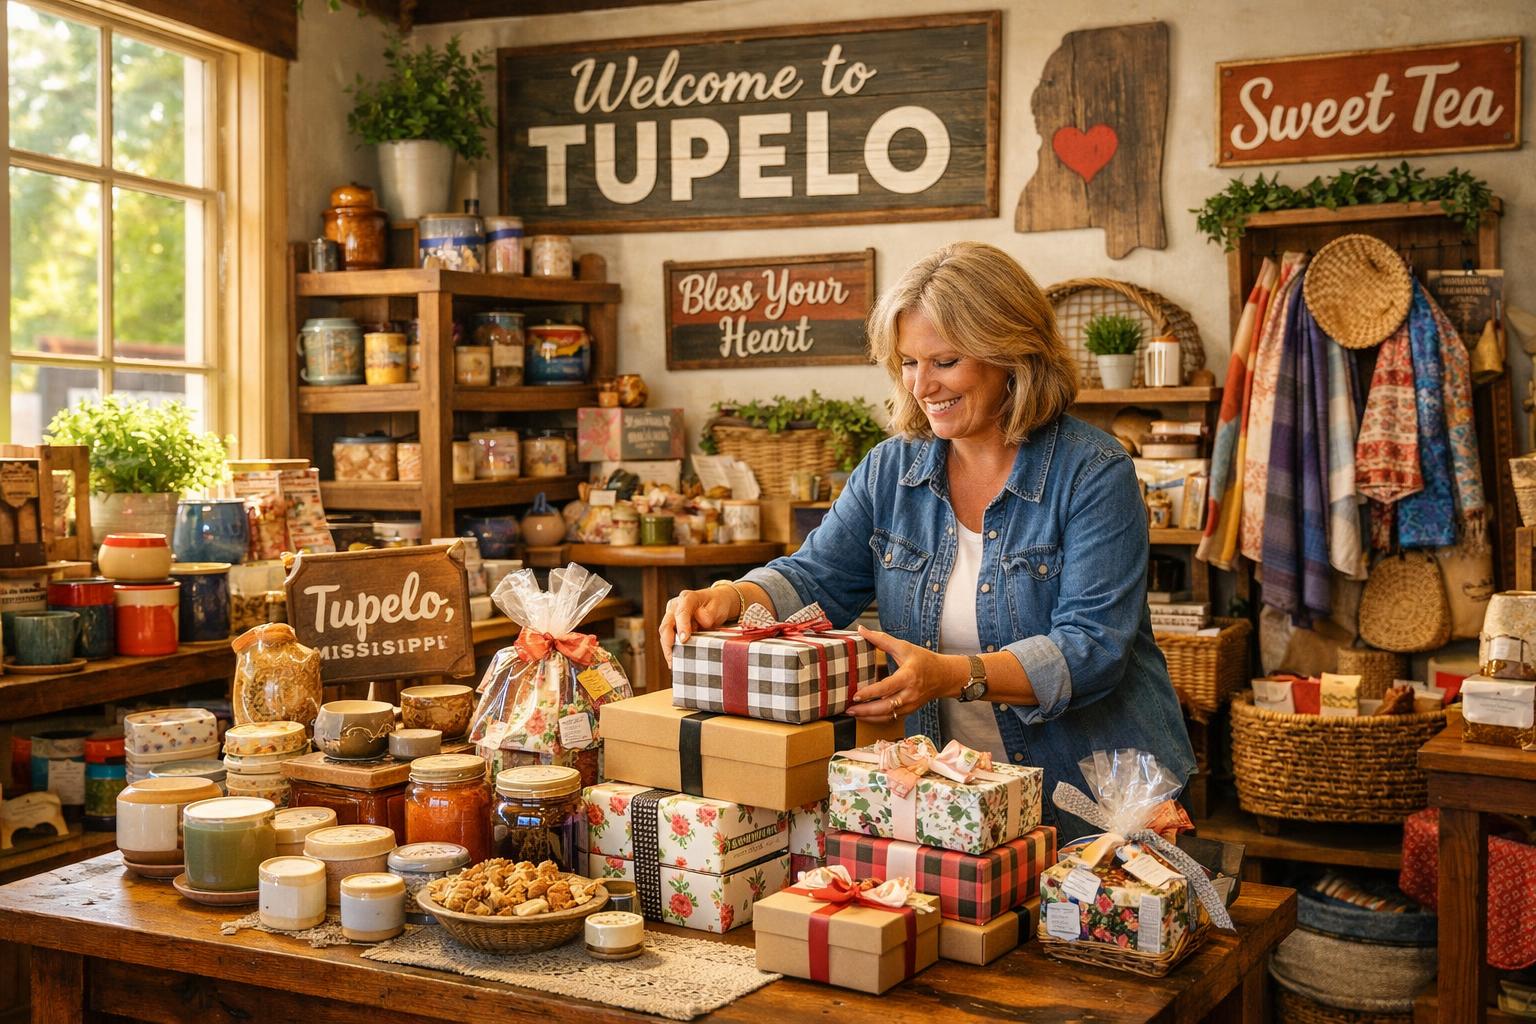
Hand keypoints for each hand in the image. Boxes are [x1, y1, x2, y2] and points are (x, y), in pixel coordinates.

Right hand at [660, 584, 739, 666]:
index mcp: (687, 598)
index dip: (682, 626)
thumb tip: (702, 620)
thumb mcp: (718, 606)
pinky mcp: (671, 625)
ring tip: (674, 663)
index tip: (684, 639)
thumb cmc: (716, 604)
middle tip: (673, 658)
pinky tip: (675, 660)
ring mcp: (671, 615)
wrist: (715, 603)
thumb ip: (710, 613)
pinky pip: (668, 638)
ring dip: (668, 649)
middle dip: (668, 642)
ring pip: (665, 634)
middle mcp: (675, 606)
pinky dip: (671, 649)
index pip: (681, 612)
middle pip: (666, 624)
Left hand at [846, 625, 967, 720]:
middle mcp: (910, 693)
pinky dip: (877, 719)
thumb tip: (862, 630)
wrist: (944, 676)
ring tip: (853, 713)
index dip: (870, 693)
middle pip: (885, 707)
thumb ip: (881, 639)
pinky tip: (865, 715)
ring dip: (869, 717)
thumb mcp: (904, 647)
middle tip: (848, 709)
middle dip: (865, 710)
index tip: (855, 695)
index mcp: (908, 676)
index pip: (886, 687)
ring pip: (888, 716)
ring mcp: (910, 704)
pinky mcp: (909, 710)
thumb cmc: (924, 660)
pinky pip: (892, 718)